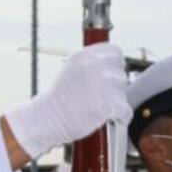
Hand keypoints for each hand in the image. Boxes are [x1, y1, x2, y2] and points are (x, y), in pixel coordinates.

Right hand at [4, 43, 131, 158]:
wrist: (46, 119)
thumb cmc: (57, 100)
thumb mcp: (71, 70)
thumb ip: (91, 65)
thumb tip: (113, 67)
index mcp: (84, 56)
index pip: (115, 52)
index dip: (116, 65)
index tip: (111, 76)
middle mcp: (94, 66)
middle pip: (121, 73)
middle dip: (115, 86)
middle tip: (102, 97)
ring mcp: (102, 84)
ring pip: (123, 92)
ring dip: (116, 102)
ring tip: (98, 108)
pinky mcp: (109, 103)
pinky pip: (125, 110)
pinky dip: (121, 117)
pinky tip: (109, 119)